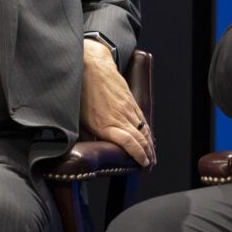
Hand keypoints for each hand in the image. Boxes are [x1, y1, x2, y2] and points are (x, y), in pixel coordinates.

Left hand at [80, 39, 154, 166]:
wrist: (93, 65)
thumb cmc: (82, 91)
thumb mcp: (79, 118)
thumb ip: (87, 135)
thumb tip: (88, 149)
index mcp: (105, 124)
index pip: (128, 143)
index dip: (138, 155)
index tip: (143, 164)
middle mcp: (119, 117)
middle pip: (139, 138)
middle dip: (146, 154)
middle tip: (149, 166)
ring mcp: (127, 108)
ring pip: (142, 129)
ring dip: (149, 144)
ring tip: (152, 156)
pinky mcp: (130, 101)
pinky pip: (141, 119)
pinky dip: (147, 130)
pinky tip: (149, 137)